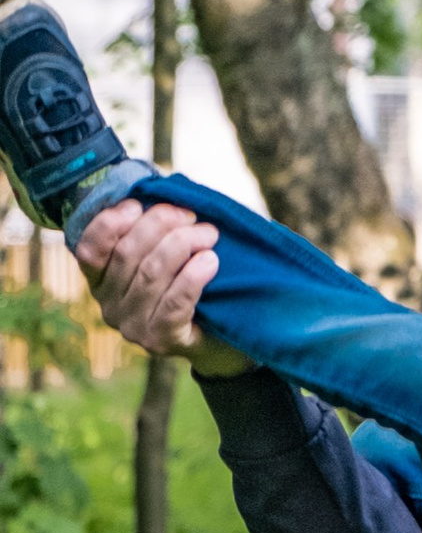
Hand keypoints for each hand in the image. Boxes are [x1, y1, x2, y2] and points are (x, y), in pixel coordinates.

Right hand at [76, 199, 246, 372]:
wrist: (221, 335)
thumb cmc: (189, 282)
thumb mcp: (163, 253)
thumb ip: (153, 228)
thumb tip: (160, 191)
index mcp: (100, 279)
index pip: (89, 248)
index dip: (109, 223)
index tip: (137, 203)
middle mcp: (109, 305)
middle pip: (127, 254)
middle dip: (160, 225)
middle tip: (191, 215)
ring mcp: (132, 327)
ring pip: (152, 274)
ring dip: (182, 245)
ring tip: (209, 233)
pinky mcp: (161, 341)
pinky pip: (175, 303)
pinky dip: (193, 277)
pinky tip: (210, 260)